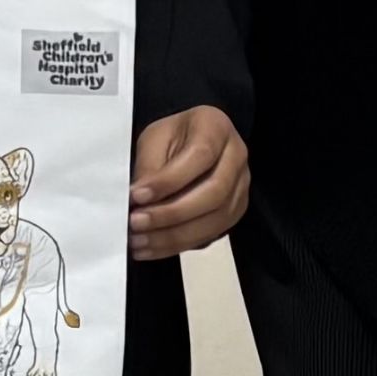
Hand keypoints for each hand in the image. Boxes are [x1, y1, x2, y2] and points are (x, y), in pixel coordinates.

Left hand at [129, 104, 249, 259]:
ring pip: (215, 220)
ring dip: (174, 235)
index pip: (200, 155)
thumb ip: (150, 168)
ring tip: (140, 240)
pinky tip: (152, 247)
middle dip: (171, 213)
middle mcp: (237, 157)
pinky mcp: (234, 212)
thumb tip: (137, 203)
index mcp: (216, 127)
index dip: (168, 180)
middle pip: (214, 193)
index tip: (136, 196)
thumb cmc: (172, 137)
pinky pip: (210, 235)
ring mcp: (240, 187)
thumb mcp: (154, 139)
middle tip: (136, 223)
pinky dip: (177, 245)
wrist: (190, 142)